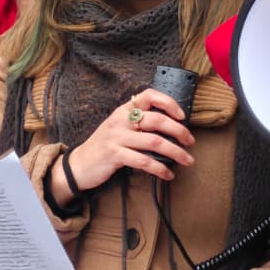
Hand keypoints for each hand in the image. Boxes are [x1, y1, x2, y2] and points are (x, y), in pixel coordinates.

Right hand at [51, 88, 195, 207]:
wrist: (79, 164)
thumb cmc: (105, 147)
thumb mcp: (119, 128)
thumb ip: (138, 123)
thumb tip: (170, 127)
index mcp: (124, 111)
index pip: (148, 95)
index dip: (168, 102)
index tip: (182, 115)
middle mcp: (120, 120)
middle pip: (157, 120)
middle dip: (179, 131)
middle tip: (190, 141)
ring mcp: (117, 137)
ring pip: (155, 142)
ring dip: (176, 152)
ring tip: (187, 160)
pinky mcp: (114, 155)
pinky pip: (144, 161)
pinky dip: (160, 169)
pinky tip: (168, 174)